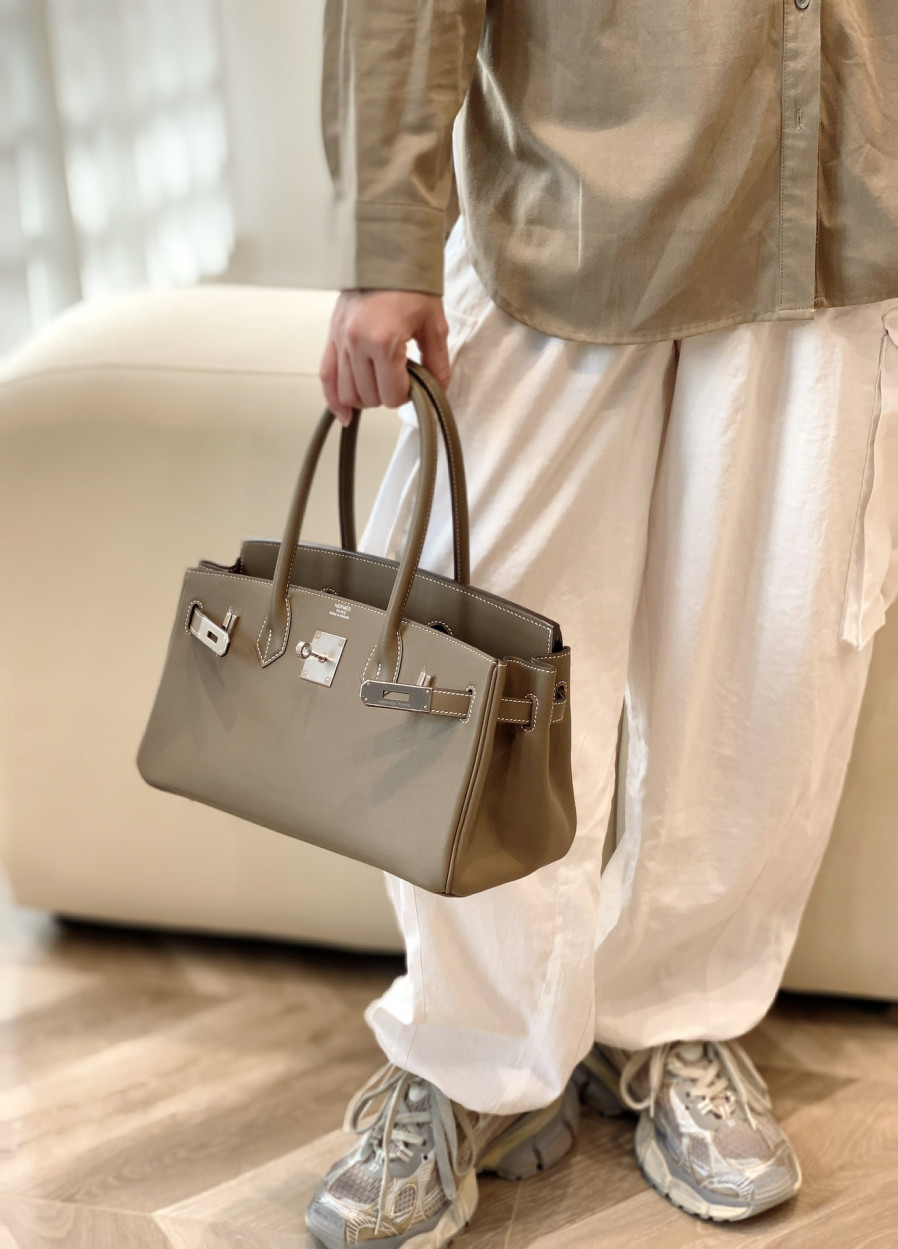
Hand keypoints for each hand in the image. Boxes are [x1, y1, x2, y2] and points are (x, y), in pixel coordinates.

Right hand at [320, 290, 450, 424]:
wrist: (388, 251)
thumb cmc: (412, 284)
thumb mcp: (434, 324)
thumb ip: (437, 363)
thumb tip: (438, 390)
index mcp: (383, 340)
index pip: (391, 394)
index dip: (406, 395)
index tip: (415, 383)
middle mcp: (356, 342)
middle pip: (369, 397)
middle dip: (387, 395)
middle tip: (400, 377)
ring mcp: (340, 339)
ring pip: (347, 392)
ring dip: (365, 396)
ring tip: (380, 383)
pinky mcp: (331, 335)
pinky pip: (326, 376)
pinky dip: (333, 399)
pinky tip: (345, 415)